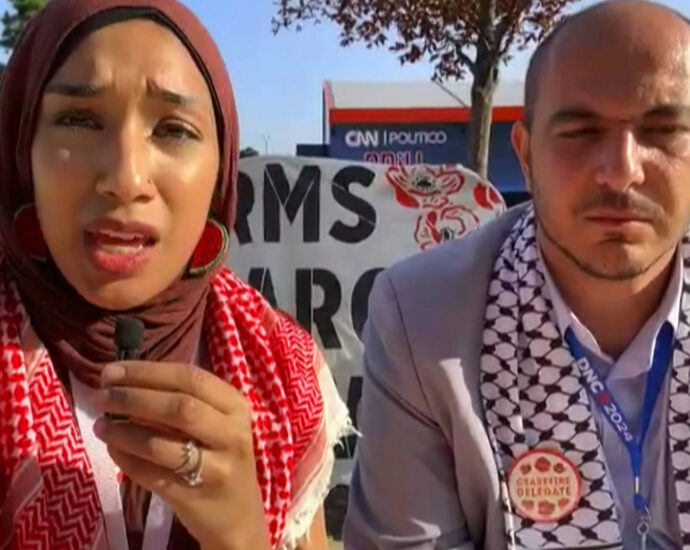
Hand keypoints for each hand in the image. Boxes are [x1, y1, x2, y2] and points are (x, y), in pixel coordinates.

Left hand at [92, 361, 270, 549]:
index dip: (147, 372)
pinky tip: (113, 448)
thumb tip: (123, 379)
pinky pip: (151, 474)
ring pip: (161, 444)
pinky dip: (126, 459)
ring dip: (123, 431)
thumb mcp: (217, 422)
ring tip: (100, 424)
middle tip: (101, 396)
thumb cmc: (220, 456)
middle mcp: (231, 434)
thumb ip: (184, 399)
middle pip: (179, 407)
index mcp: (236, 406)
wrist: (238, 514)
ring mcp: (216, 467)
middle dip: (133, 397)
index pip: (191, 378)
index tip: (112, 371)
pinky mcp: (195, 496)